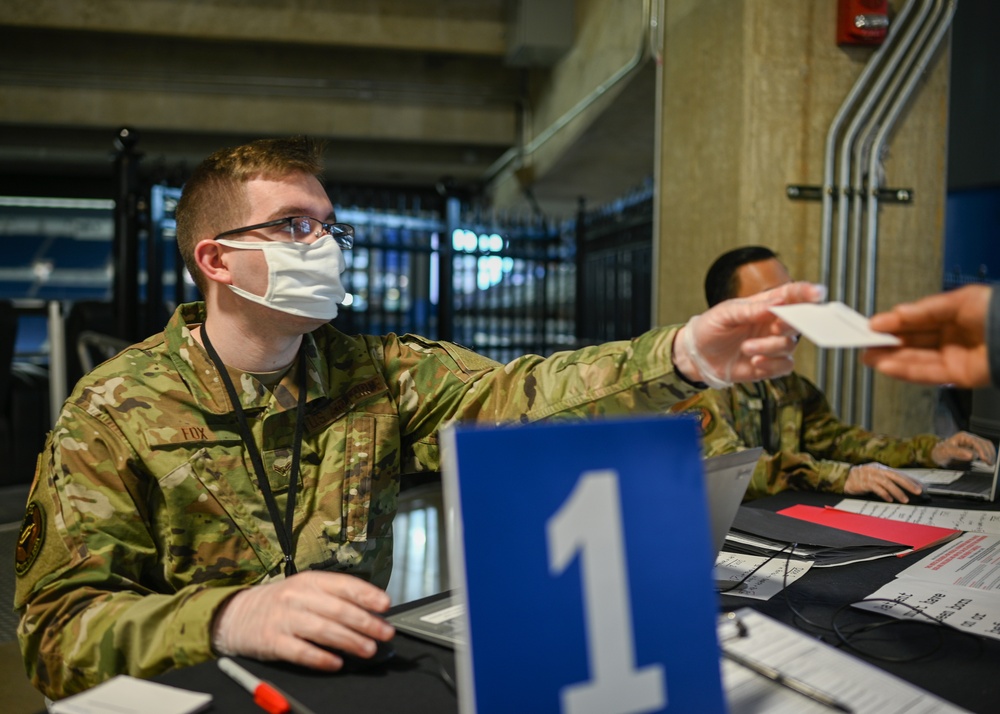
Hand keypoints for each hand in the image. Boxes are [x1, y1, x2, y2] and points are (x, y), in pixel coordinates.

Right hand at [211, 571, 394, 670]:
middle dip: (365, 622)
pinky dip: (320, 658)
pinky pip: (300, 651)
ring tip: (368, 649)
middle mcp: (297, 596)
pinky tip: (336, 663)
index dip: (366, 594)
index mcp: (310, 581)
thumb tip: (371, 611)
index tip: (385, 605)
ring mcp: (284, 619)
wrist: (236, 614)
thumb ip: (334, 598)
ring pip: (322, 629)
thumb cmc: (280, 603)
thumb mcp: (306, 590)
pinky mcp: (272, 641)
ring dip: (349, 640)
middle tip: (384, 633)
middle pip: (337, 609)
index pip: (344, 585)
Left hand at [673, 281, 825, 386]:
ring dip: (769, 347)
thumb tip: (776, 305)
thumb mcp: (725, 313)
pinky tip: (755, 362)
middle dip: (791, 324)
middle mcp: (774, 324)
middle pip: (798, 321)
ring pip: (789, 345)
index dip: (807, 293)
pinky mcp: (770, 365)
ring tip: (746, 348)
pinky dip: (772, 365)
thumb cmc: (711, 327)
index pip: (792, 295)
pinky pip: (785, 366)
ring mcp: (773, 345)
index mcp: (766, 305)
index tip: (818, 294)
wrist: (697, 355)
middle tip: (775, 326)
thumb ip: (750, 309)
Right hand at [844, 463, 924, 502]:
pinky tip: (889, 499)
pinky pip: (876, 488)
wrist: (844, 477)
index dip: (910, 479)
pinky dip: (884, 494)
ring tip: (905, 499)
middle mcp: (877, 470)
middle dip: (908, 484)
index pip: (899, 473)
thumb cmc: (861, 478)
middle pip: (895, 476)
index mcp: (881, 468)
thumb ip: (887, 479)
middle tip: (918, 491)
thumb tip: (904, 486)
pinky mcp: (863, 483)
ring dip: (897, 492)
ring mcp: (870, 476)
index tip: (920, 486)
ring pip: (887, 483)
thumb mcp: (875, 476)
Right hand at [863, 285, 991, 387]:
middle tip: (863, 343)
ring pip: (916, 360)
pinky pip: (927, 374)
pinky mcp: (959, 376)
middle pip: (913, 342)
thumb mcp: (958, 301)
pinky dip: (905, 371)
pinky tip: (887, 366)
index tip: (872, 325)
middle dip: (887, 343)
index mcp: (952, 316)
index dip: (893, 323)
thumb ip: (926, 310)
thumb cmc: (997, 311)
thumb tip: (898, 314)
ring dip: (891, 359)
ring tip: (868, 356)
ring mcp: (955, 357)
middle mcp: (952, 338)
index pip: (916, 321)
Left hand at [931, 431, 995, 466]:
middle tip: (989, 463)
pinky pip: (984, 449)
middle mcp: (969, 438)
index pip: (976, 442)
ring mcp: (972, 443)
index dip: (982, 451)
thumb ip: (958, 453)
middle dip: (988, 453)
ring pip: (986, 446)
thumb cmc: (940, 451)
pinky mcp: (974, 448)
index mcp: (963, 436)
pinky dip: (988, 454)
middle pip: (984, 443)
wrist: (938, 454)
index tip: (985, 459)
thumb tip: (971, 455)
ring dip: (990, 453)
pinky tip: (988, 460)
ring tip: (990, 462)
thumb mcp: (946, 452)